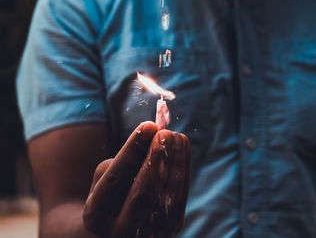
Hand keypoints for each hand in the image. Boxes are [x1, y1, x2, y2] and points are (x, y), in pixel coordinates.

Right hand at [82, 121, 190, 237]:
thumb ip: (126, 159)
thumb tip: (154, 134)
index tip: (148, 126)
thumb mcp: (106, 176)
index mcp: (96, 216)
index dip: (132, 151)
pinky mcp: (168, 231)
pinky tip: (182, 150)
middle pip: (142, 195)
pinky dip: (182, 173)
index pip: (115, 179)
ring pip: (166, 198)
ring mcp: (146, 236)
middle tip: (166, 133)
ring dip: (176, 164)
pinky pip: (179, 200)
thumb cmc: (108, 193)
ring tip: (178, 137)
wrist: (114, 229)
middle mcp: (120, 232)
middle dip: (156, 161)